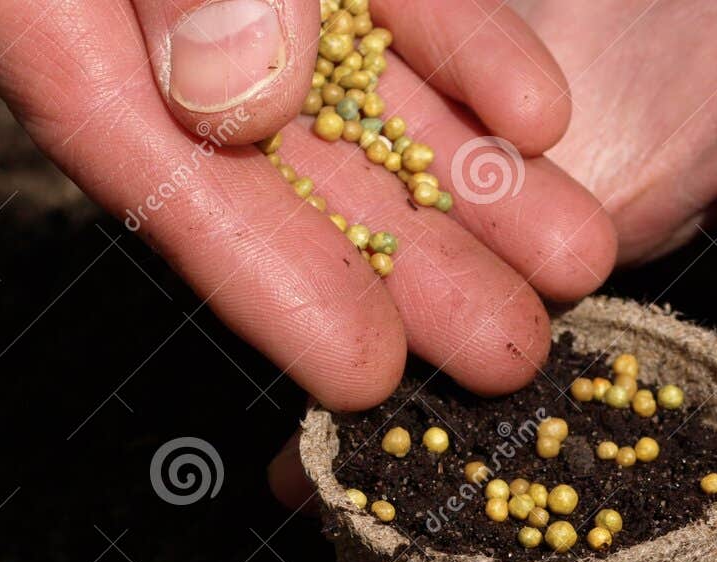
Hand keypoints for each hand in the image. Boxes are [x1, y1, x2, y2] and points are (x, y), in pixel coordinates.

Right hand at [0, 0, 616, 417]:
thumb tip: (241, 97)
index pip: (145, 164)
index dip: (261, 280)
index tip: (362, 371)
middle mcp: (148, 5)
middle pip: (280, 158)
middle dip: (405, 262)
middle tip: (511, 355)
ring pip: (358, 86)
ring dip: (467, 179)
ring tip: (571, 265)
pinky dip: (464, 49)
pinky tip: (541, 120)